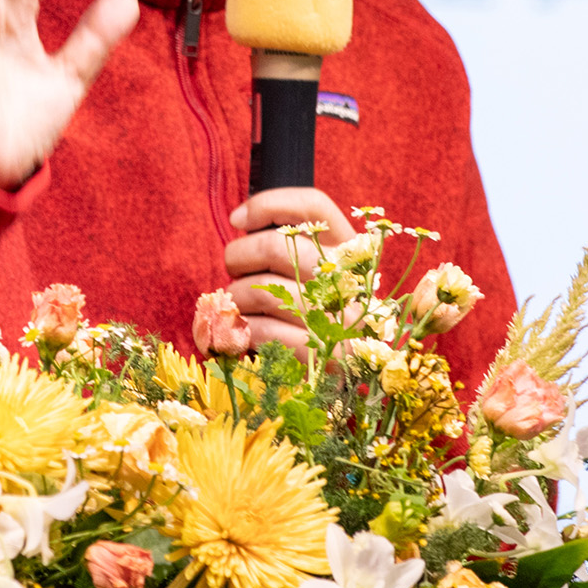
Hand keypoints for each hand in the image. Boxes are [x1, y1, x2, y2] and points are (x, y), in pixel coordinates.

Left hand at [224, 190, 357, 352]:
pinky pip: (264, 330)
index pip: (314, 205)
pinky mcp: (327, 356)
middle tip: (234, 274)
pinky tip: (245, 334)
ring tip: (237, 309)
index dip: (268, 204)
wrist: (334, 382)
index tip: (237, 220)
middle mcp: (353, 280)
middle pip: (276, 246)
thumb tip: (240, 219)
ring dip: (235, 300)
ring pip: (262, 289)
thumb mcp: (306, 275)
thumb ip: (284, 243)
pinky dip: (243, 331)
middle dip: (238, 257)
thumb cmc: (308, 320)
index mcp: (352, 251)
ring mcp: (344, 320)